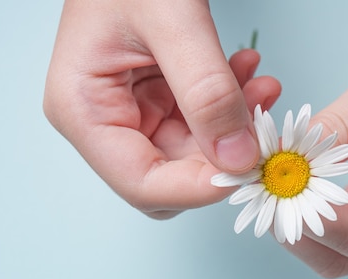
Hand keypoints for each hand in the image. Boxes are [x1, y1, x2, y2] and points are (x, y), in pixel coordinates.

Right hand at [43, 0, 280, 218]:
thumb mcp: (173, 22)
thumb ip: (207, 91)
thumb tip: (239, 158)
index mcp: (84, 110)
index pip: (141, 183)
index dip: (197, 188)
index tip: (250, 170)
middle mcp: (103, 120)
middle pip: (169, 175)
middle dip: (222, 157)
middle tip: (264, 130)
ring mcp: (131, 111)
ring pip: (193, 152)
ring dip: (234, 127)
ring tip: (261, 87)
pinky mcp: (156, 99)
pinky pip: (201, 122)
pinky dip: (230, 105)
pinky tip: (247, 73)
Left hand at [283, 0, 347, 276]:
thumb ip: (342, 126)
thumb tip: (288, 159)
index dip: (312, 222)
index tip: (272, 192)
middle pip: (346, 258)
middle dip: (296, 232)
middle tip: (260, 193)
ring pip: (337, 252)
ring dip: (297, 227)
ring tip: (266, 188)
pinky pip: (339, 230)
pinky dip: (308, 215)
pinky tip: (285, 185)